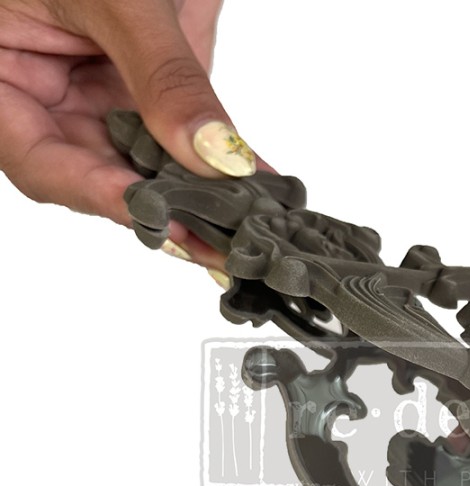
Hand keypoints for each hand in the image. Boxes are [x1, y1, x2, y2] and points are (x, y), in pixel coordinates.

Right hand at [0, 0, 254, 262]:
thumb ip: (164, 76)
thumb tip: (215, 156)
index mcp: (0, 77)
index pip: (40, 161)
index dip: (98, 195)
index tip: (160, 218)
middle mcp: (49, 96)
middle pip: (101, 175)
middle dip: (165, 212)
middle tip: (220, 243)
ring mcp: (99, 95)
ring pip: (148, 168)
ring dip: (200, 201)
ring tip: (247, 229)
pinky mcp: (145, 91)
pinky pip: (184, 139)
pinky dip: (221, 165)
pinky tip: (260, 190)